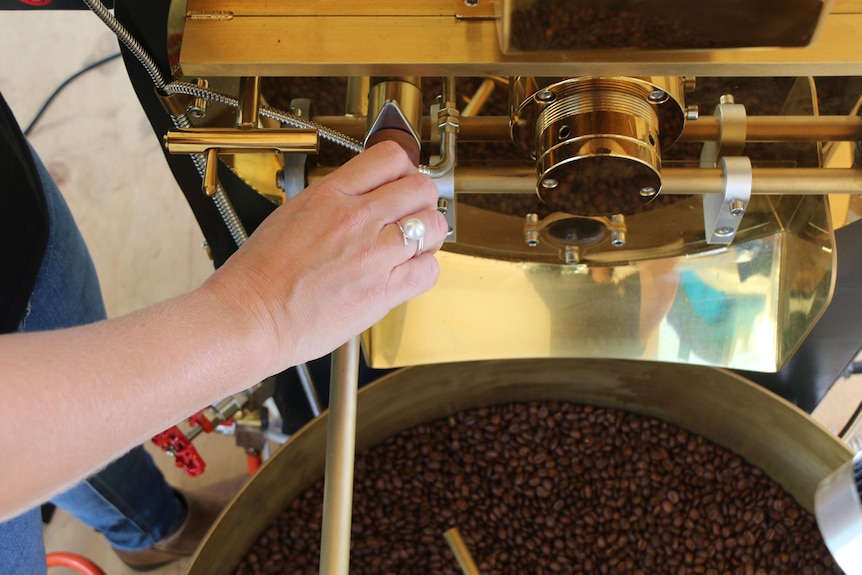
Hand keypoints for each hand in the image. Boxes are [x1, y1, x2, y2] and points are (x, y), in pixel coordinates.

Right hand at [202, 140, 447, 372]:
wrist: (251, 316)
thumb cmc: (260, 275)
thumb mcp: (292, 215)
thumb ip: (333, 202)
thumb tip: (362, 197)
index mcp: (330, 195)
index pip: (389, 157)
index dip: (403, 167)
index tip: (400, 181)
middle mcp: (357, 219)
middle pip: (420, 188)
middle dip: (421, 199)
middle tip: (411, 214)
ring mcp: (374, 255)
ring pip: (434, 226)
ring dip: (429, 234)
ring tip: (413, 245)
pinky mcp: (383, 291)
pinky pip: (430, 270)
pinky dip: (424, 270)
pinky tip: (407, 273)